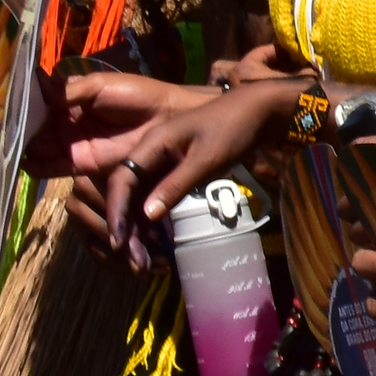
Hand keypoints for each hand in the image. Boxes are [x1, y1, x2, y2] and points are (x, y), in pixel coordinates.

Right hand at [65, 75, 296, 263]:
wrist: (259, 111)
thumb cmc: (233, 128)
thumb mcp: (207, 158)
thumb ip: (176, 184)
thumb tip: (146, 215)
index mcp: (152, 143)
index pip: (122, 179)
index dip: (117, 211)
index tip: (119, 241)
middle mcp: (150, 154)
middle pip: (128, 195)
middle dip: (128, 229)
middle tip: (137, 263)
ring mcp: (162, 165)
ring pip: (140, 202)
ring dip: (140, 231)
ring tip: (146, 263)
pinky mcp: (175, 174)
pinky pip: (156, 200)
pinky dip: (156, 223)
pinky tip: (161, 245)